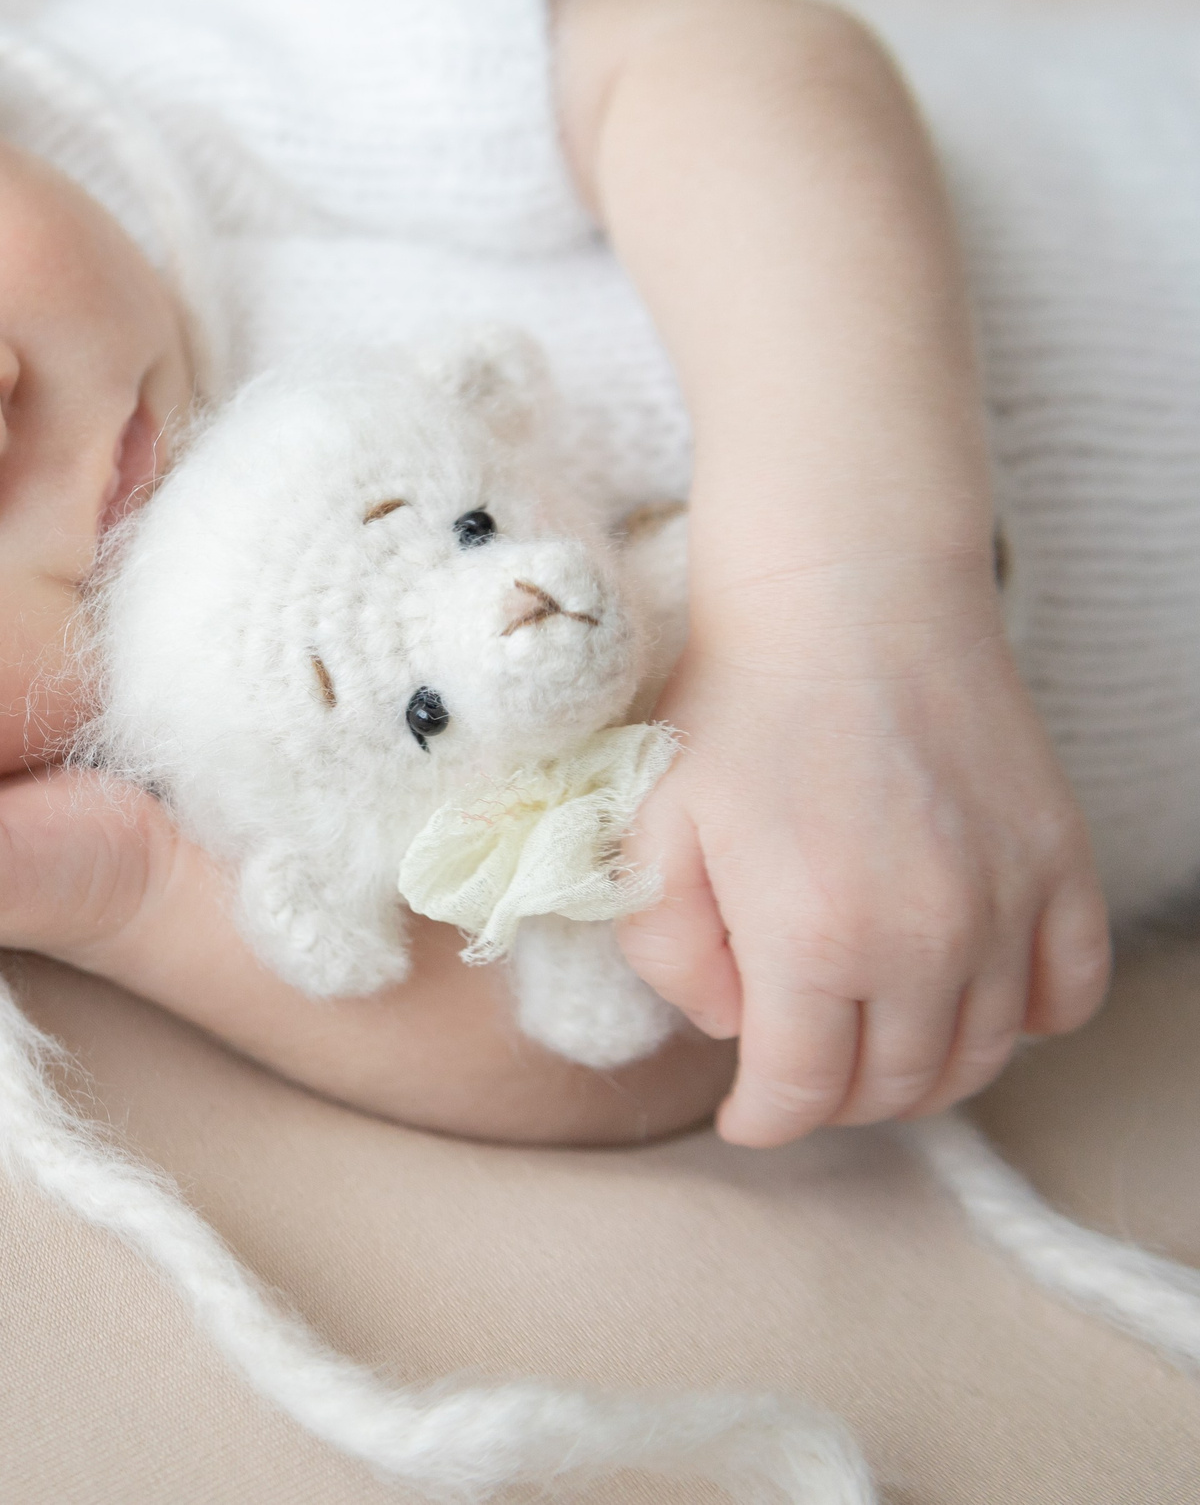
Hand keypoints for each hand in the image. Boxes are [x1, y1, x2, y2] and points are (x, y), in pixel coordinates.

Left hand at [615, 558, 1111, 1146]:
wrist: (846, 599)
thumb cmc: (732, 710)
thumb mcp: (650, 832)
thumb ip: (671, 955)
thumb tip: (732, 1027)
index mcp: (814, 938)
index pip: (801, 1091)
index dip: (764, 1121)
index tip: (745, 1119)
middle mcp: (927, 939)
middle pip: (895, 1086)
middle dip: (836, 1099)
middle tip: (799, 1072)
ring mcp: (1007, 904)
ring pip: (983, 1054)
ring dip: (923, 1072)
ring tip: (869, 1045)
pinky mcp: (1060, 863)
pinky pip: (1070, 991)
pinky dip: (1026, 1019)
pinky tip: (969, 999)